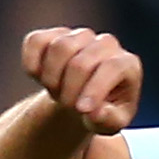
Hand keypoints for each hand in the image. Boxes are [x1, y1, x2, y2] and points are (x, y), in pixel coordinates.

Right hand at [22, 27, 142, 135]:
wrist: (85, 100)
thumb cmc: (103, 112)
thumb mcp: (111, 124)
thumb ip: (108, 121)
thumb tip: (94, 112)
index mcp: (126, 64)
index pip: (111, 67)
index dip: (95, 89)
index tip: (81, 110)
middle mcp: (106, 44)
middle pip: (80, 63)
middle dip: (69, 92)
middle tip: (68, 107)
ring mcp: (79, 36)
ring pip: (59, 48)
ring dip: (51, 79)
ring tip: (57, 93)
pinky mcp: (53, 34)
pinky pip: (36, 41)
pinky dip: (32, 64)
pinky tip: (39, 78)